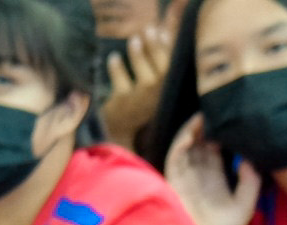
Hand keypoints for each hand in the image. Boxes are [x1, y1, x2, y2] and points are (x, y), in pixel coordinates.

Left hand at [101, 26, 170, 148]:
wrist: (121, 132)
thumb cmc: (139, 103)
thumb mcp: (153, 86)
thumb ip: (158, 63)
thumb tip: (162, 33)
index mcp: (167, 91)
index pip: (173, 68)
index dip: (168, 48)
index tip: (162, 31)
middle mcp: (158, 98)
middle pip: (162, 71)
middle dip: (155, 48)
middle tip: (148, 30)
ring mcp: (141, 102)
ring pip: (145, 79)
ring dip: (139, 57)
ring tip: (133, 40)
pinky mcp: (122, 104)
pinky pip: (121, 83)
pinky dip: (117, 68)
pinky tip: (113, 57)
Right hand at [165, 112, 260, 224]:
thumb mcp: (245, 205)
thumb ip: (250, 181)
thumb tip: (248, 157)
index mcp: (214, 182)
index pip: (216, 153)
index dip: (222, 136)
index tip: (232, 120)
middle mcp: (198, 177)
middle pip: (200, 146)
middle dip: (206, 129)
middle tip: (217, 110)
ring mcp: (184, 179)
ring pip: (186, 148)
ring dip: (193, 131)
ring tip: (204, 114)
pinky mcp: (173, 182)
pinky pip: (175, 157)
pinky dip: (181, 143)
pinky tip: (192, 131)